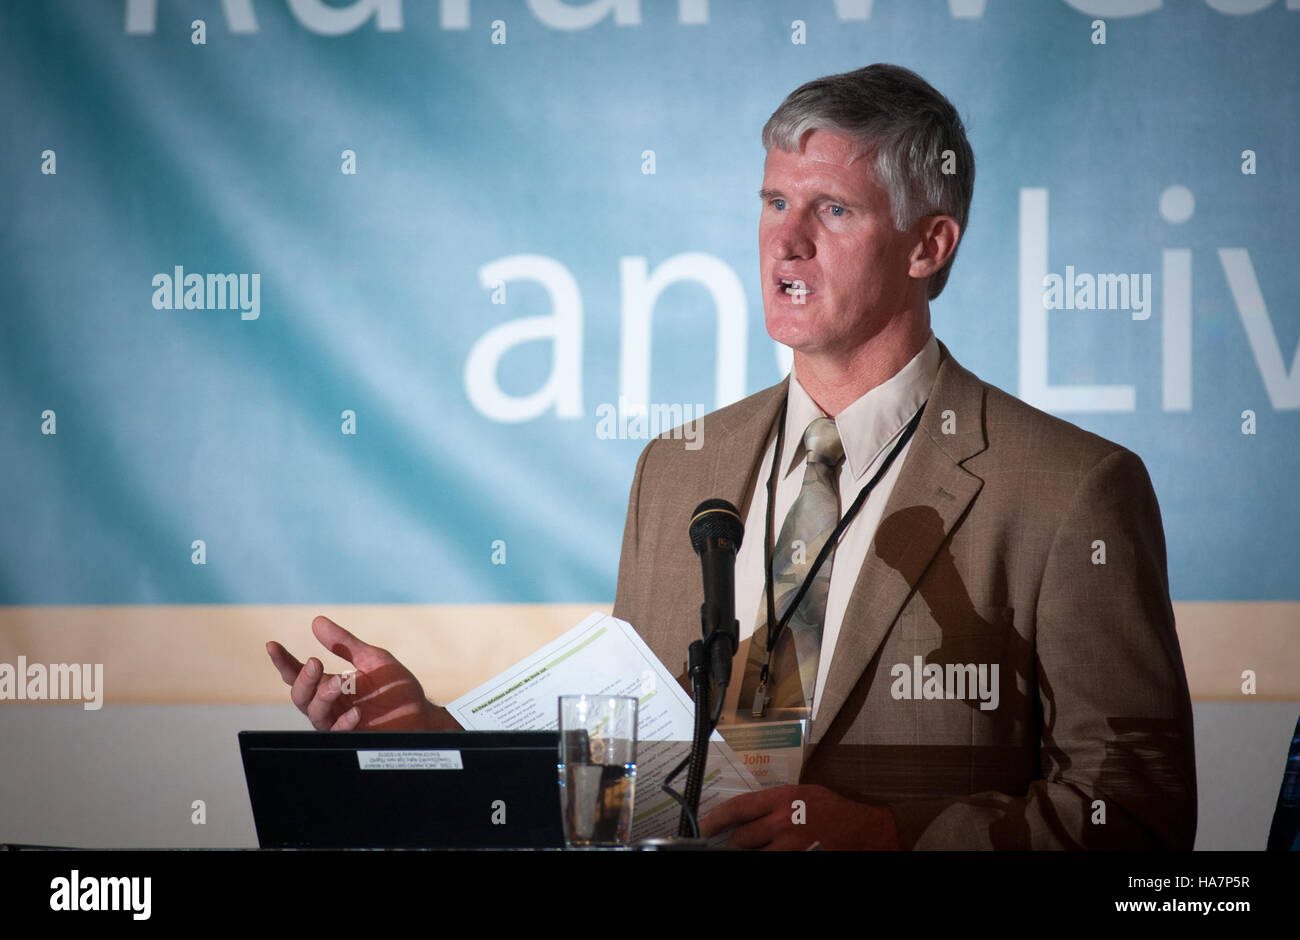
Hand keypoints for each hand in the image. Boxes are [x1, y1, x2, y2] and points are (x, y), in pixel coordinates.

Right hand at [266, 615, 457, 730]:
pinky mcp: (354, 738)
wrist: (422, 714)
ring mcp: (340, 722)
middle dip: (303, 679)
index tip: (272, 645)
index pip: (299, 674)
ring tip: (338, 683)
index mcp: (331, 685)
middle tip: (315, 663)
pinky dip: (344, 722)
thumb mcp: (372, 659)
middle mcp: (331, 705)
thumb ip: (345, 644)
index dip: (284, 662)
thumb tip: (317, 621)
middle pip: (301, 696)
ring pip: (314, 713)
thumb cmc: (396, 689)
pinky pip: (338, 733)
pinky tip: (356, 711)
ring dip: (322, 697)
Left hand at [700, 785, 900, 849]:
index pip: (738, 808)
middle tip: (734, 843)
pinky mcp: (798, 860)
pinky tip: (771, 853)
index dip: (716, 818)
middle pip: (742, 838)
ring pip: (754, 855)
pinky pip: (772, 862)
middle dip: (735, 842)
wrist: (863, 829)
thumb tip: (745, 814)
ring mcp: (791, 845)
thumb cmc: (832, 809)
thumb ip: (772, 802)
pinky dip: (767, 857)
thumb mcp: (800, 794)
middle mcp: (783, 821)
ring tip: (757, 849)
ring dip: (751, 854)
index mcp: (782, 798)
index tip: (704, 825)